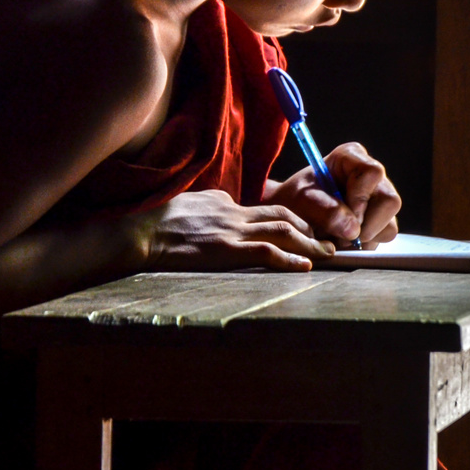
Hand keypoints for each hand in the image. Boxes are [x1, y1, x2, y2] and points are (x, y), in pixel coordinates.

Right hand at [130, 189, 333, 271]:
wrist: (143, 231)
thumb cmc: (159, 221)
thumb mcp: (192, 204)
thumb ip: (213, 207)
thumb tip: (223, 208)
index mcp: (225, 202)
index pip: (264, 209)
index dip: (289, 220)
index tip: (303, 231)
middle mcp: (235, 212)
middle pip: (283, 215)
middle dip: (308, 228)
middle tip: (326, 242)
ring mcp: (233, 231)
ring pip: (282, 232)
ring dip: (309, 244)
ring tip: (327, 255)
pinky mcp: (228, 249)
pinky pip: (267, 252)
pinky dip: (290, 259)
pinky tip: (304, 267)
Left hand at [266, 142, 400, 247]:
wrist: (291, 217)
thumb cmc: (295, 201)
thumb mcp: (301, 201)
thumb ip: (325, 211)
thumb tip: (353, 229)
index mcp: (352, 158)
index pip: (372, 173)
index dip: (361, 197)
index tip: (344, 215)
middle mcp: (371, 177)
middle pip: (389, 201)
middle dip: (366, 225)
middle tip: (341, 236)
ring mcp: (378, 199)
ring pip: (389, 224)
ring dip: (363, 238)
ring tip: (337, 238)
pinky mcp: (380, 220)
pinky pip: (384, 237)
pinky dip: (364, 245)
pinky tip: (344, 241)